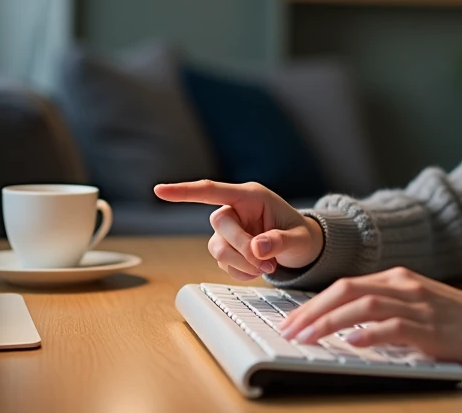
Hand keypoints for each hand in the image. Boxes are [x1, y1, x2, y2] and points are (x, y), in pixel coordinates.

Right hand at [153, 179, 324, 280]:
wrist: (302, 249)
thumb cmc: (300, 235)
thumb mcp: (299, 238)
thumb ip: (280, 241)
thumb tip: (257, 248)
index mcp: (250, 196)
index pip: (212, 190)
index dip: (184, 191)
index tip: (159, 190)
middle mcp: (235, 210)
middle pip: (219, 225)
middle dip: (242, 247)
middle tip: (267, 263)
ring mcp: (228, 231)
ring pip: (218, 249)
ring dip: (242, 263)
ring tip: (268, 266)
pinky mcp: (227, 249)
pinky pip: (224, 265)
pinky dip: (242, 272)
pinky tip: (259, 269)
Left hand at [277, 266, 461, 370]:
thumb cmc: (454, 321)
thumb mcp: (415, 304)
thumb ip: (384, 308)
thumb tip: (343, 324)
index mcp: (397, 279)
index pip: (345, 285)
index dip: (314, 302)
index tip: (291, 320)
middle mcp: (404, 285)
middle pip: (347, 290)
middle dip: (313, 310)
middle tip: (289, 329)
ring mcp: (418, 304)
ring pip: (364, 305)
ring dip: (330, 322)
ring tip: (307, 337)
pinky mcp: (431, 327)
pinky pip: (395, 327)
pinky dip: (371, 333)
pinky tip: (353, 341)